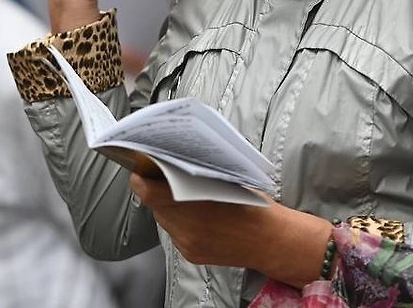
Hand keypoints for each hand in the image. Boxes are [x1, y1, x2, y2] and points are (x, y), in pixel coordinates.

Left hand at [129, 173, 330, 287]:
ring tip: (179, 192)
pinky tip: (193, 213)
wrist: (272, 241)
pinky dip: (178, 221)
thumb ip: (198, 171)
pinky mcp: (191, 255)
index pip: (149, 191)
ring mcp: (188, 244)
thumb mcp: (227, 178)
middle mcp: (187, 228)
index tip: (140, 165)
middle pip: (154, 205)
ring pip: (163, 219)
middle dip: (155, 188)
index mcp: (195, 205)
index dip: (140, 177)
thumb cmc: (254, 205)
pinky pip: (174, 233)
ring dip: (166, 205)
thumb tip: (172, 158)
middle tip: (160, 173)